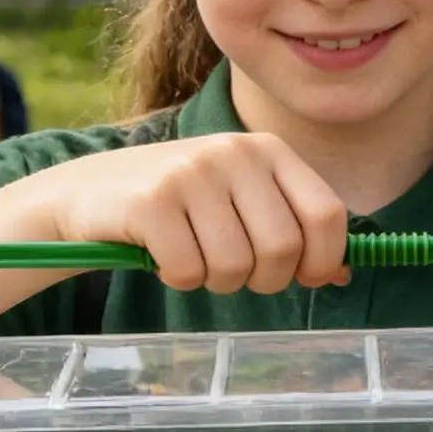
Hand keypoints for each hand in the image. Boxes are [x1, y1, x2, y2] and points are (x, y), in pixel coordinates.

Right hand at [35, 133, 349, 294]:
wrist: (90, 192)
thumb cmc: (180, 204)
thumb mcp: (241, 200)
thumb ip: (292, 227)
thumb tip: (342, 272)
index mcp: (268, 149)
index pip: (327, 214)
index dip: (322, 260)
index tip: (304, 278)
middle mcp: (234, 152)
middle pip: (283, 249)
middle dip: (263, 279)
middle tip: (234, 272)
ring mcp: (191, 172)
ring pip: (236, 267)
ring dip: (216, 281)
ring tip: (193, 257)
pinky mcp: (151, 201)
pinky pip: (190, 272)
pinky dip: (179, 278)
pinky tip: (162, 255)